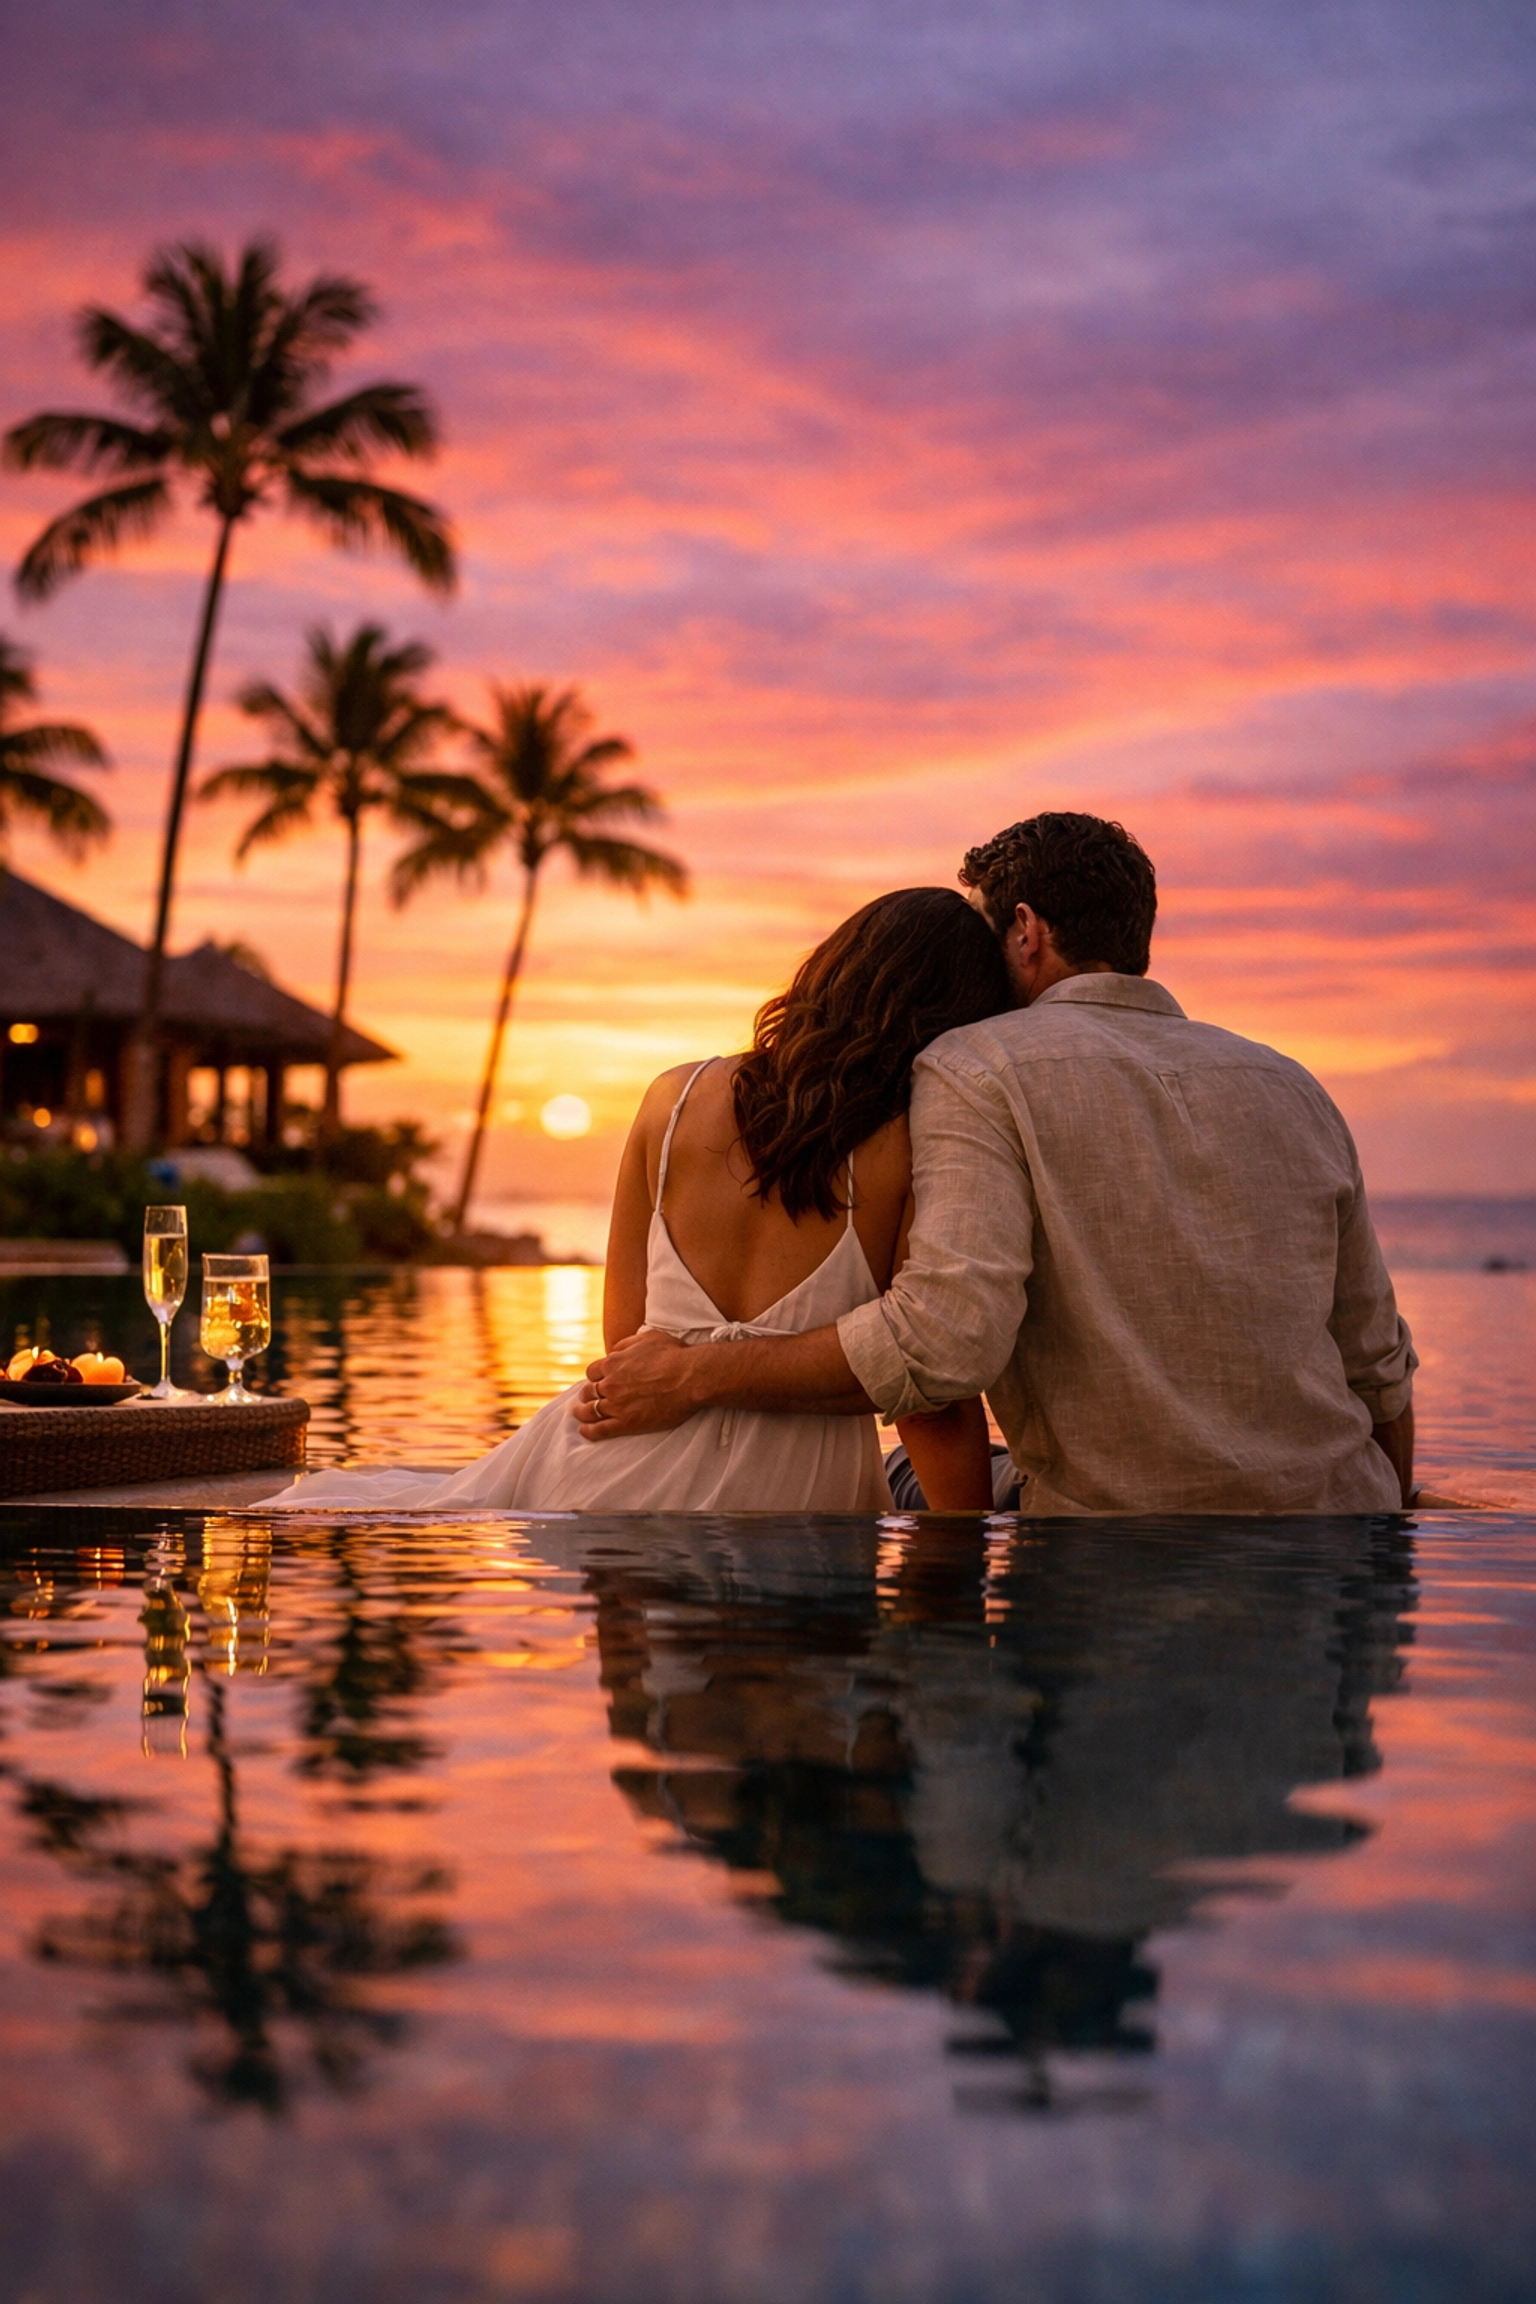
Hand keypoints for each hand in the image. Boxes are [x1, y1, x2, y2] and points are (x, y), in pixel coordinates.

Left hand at [573, 1329, 703, 1439]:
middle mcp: (610, 1384)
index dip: (595, 1377)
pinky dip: (589, 1431)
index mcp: (613, 1363)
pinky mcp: (627, 1423)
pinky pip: (600, 1430)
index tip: (598, 1381)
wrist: (691, 1377)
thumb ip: (626, 1344)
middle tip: (589, 1398)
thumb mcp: (647, 1337)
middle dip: (587, 1394)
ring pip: (590, 1411)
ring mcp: (617, 1405)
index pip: (592, 1372)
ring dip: (582, 1412)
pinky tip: (585, 1431)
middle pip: (588, 1392)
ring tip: (580, 1414)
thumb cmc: (674, 1355)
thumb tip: (614, 1350)